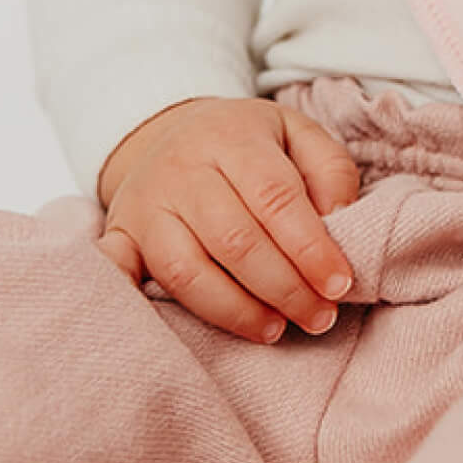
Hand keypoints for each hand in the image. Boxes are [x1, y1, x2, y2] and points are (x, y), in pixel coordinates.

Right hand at [93, 95, 361, 343]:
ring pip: (186, 272)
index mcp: (232, 137)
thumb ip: (329, 169)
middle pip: (234, 240)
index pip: (275, 197)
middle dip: (284, 287)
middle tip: (319, 317)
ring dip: (236, 310)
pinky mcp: (120, 236)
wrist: (169, 130)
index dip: (310, 246)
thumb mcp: (296, 132)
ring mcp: (145, 205)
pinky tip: (167, 331)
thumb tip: (342, 220)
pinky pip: (120, 276)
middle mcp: (182, 169)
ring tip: (276, 329)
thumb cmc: (245, 141)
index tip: (340, 284)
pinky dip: (133, 304)